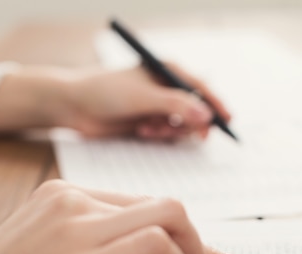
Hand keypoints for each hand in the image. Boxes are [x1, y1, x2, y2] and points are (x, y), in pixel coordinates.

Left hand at [0, 63, 230, 140]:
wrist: (74, 107)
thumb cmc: (105, 92)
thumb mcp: (144, 98)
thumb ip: (177, 106)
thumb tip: (206, 116)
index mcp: (167, 71)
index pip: (201, 88)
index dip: (215, 104)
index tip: (226, 121)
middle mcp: (165, 87)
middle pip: (195, 109)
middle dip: (189, 123)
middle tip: (187, 133)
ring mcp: (157, 105)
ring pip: (181, 125)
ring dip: (168, 131)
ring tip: (148, 128)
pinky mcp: (148, 121)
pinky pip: (167, 133)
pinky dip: (158, 135)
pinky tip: (140, 131)